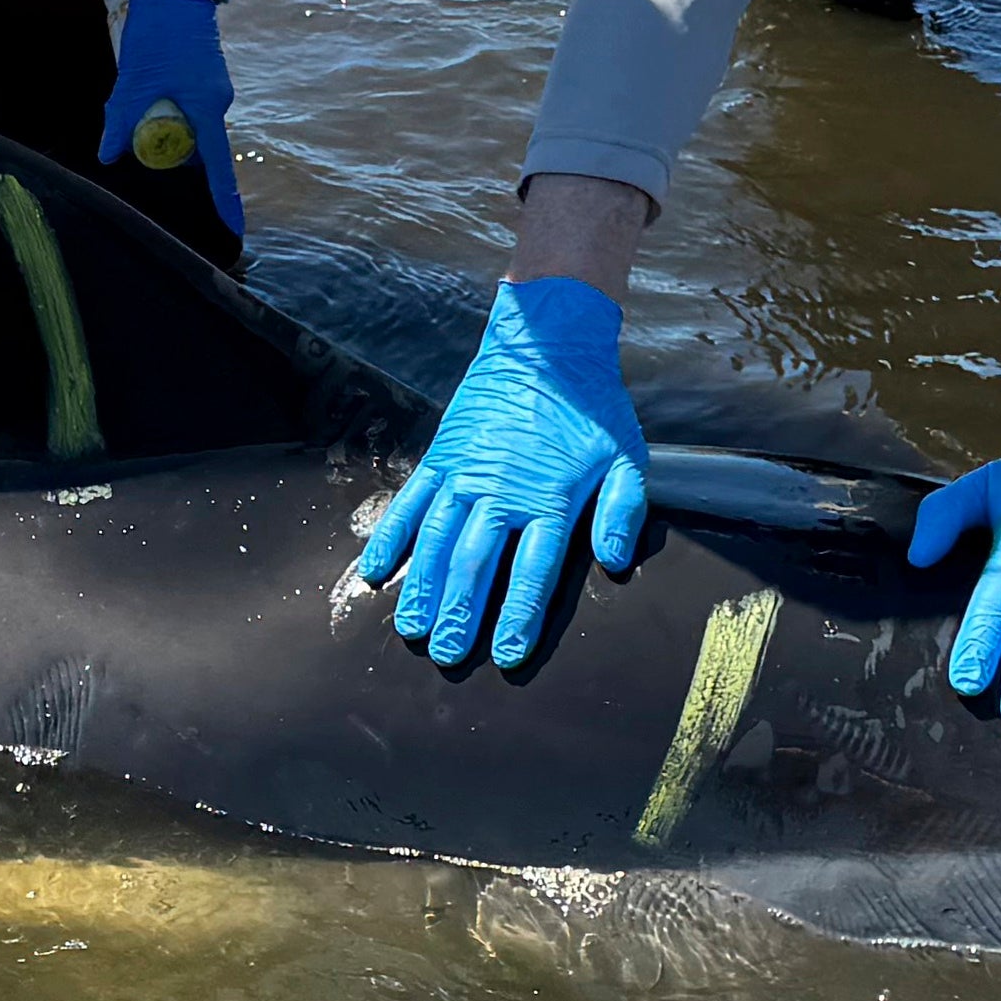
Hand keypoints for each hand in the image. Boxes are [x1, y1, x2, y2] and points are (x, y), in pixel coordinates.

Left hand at [94, 0, 241, 243]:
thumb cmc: (158, 32)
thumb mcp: (132, 80)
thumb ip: (120, 120)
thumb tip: (108, 156)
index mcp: (207, 108)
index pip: (218, 167)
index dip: (223, 200)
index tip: (233, 229)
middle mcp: (217, 103)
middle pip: (198, 148)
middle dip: (169, 152)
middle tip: (136, 140)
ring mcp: (213, 90)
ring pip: (190, 127)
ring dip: (163, 127)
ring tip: (136, 97)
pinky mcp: (204, 79)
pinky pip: (188, 110)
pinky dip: (167, 111)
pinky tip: (144, 90)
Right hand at [356, 279, 646, 670]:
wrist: (547, 345)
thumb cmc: (590, 408)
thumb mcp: (626, 456)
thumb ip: (622, 511)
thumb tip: (617, 562)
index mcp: (548, 499)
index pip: (531, 570)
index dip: (517, 615)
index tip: (506, 655)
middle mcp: (499, 492)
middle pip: (474, 563)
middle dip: (459, 613)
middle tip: (446, 655)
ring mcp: (464, 474)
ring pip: (435, 539)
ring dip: (421, 587)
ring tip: (411, 628)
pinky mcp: (440, 456)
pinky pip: (409, 502)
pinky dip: (389, 536)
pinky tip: (374, 570)